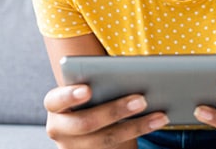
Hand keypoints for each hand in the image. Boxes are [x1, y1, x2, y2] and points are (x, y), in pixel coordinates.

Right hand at [44, 84, 170, 148]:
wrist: (94, 131)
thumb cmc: (95, 101)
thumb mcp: (93, 92)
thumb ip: (100, 83)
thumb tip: (132, 73)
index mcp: (56, 106)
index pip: (55, 99)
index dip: (70, 95)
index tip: (88, 90)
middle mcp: (60, 129)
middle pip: (86, 123)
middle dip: (115, 111)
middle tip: (141, 99)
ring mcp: (75, 148)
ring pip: (106, 139)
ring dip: (137, 126)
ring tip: (160, 114)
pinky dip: (139, 133)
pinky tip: (156, 122)